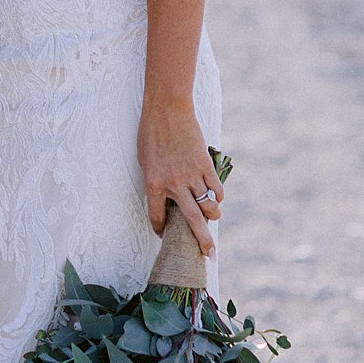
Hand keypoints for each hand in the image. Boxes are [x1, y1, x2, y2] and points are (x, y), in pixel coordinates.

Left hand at [138, 94, 220, 253]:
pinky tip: (216, 196)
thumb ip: (155, 180)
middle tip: (209, 255)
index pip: (157, 217)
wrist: (168, 108)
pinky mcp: (205, 164)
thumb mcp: (144, 159)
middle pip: (191, 222)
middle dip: (202, 241)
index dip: (160, 229)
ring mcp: (192, 175)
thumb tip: (166, 198)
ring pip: (209, 206)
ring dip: (213, 215)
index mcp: (153, 184)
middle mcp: (174, 184)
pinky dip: (218, 194)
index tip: (164, 234)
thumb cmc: (151, 131)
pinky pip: (216, 187)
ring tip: (213, 217)